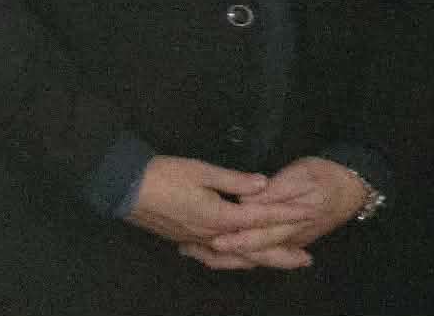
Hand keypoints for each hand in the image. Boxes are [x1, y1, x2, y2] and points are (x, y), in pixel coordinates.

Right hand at [126, 156, 311, 257]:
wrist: (123, 187)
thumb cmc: (162, 175)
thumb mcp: (200, 171)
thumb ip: (234, 180)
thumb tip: (264, 184)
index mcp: (221, 217)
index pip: (262, 217)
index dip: (288, 213)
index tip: (310, 212)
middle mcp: (213, 236)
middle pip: (254, 249)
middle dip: (282, 253)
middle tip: (307, 259)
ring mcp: (197, 242)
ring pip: (236, 258)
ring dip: (260, 260)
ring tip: (279, 262)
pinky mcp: (184, 241)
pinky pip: (215, 257)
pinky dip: (230, 260)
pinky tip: (234, 259)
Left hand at [183, 157, 368, 269]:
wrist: (354, 186)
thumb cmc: (325, 176)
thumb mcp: (301, 176)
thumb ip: (275, 190)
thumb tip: (249, 197)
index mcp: (293, 220)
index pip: (261, 233)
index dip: (237, 238)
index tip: (214, 239)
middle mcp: (291, 235)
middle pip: (257, 249)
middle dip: (228, 251)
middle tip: (198, 249)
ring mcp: (292, 239)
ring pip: (260, 254)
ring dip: (233, 255)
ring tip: (202, 252)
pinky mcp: (291, 237)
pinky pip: (266, 250)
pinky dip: (246, 253)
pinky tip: (225, 250)